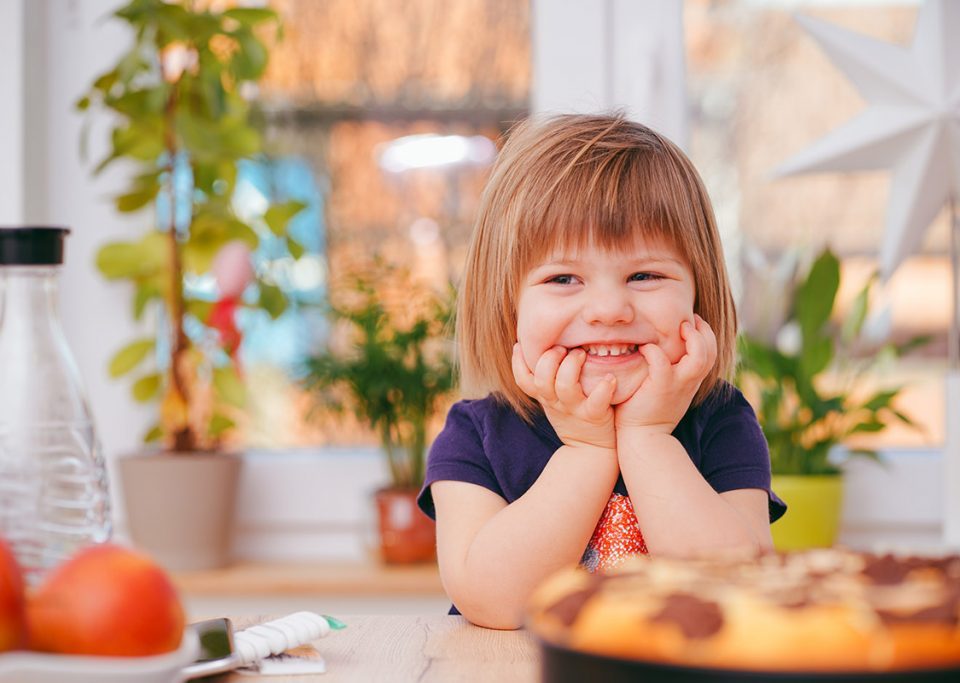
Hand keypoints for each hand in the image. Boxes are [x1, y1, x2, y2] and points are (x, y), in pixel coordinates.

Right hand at [512, 344, 616, 450]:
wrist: (591, 450)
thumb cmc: (573, 416)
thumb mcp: (553, 400)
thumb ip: (548, 379)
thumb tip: (543, 347)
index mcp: (545, 397)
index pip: (523, 380)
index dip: (517, 362)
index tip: (520, 344)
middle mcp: (556, 402)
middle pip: (542, 379)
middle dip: (549, 358)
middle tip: (563, 348)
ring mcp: (574, 409)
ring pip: (565, 387)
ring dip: (572, 366)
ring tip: (582, 354)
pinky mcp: (594, 416)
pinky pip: (596, 402)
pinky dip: (603, 388)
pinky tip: (610, 378)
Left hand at [614, 315, 717, 433]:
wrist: (643, 438)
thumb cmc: (648, 412)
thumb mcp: (667, 390)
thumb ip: (670, 372)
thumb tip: (661, 351)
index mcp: (691, 380)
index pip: (710, 353)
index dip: (705, 335)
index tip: (693, 323)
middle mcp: (689, 381)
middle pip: (711, 351)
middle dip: (704, 331)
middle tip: (689, 320)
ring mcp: (677, 384)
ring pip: (699, 357)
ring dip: (692, 338)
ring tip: (680, 327)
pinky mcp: (660, 387)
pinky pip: (661, 362)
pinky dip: (654, 351)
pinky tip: (645, 348)